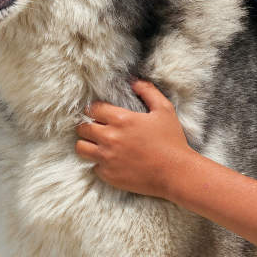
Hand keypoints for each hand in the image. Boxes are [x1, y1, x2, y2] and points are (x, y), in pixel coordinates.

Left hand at [75, 80, 195, 197]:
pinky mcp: (109, 175)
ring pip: (81, 148)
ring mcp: (107, 158)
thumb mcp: (165, 110)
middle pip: (82, 128)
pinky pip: (93, 166)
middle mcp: (110, 138)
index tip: (99, 113)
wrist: (176, 173)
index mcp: (121, 119)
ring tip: (96, 144)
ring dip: (87, 144)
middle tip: (96, 128)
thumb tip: (134, 81)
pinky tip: (111, 161)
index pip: (92, 109)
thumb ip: (148, 92)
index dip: (94, 109)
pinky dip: (99, 163)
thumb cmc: (172, 140)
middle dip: (87, 126)